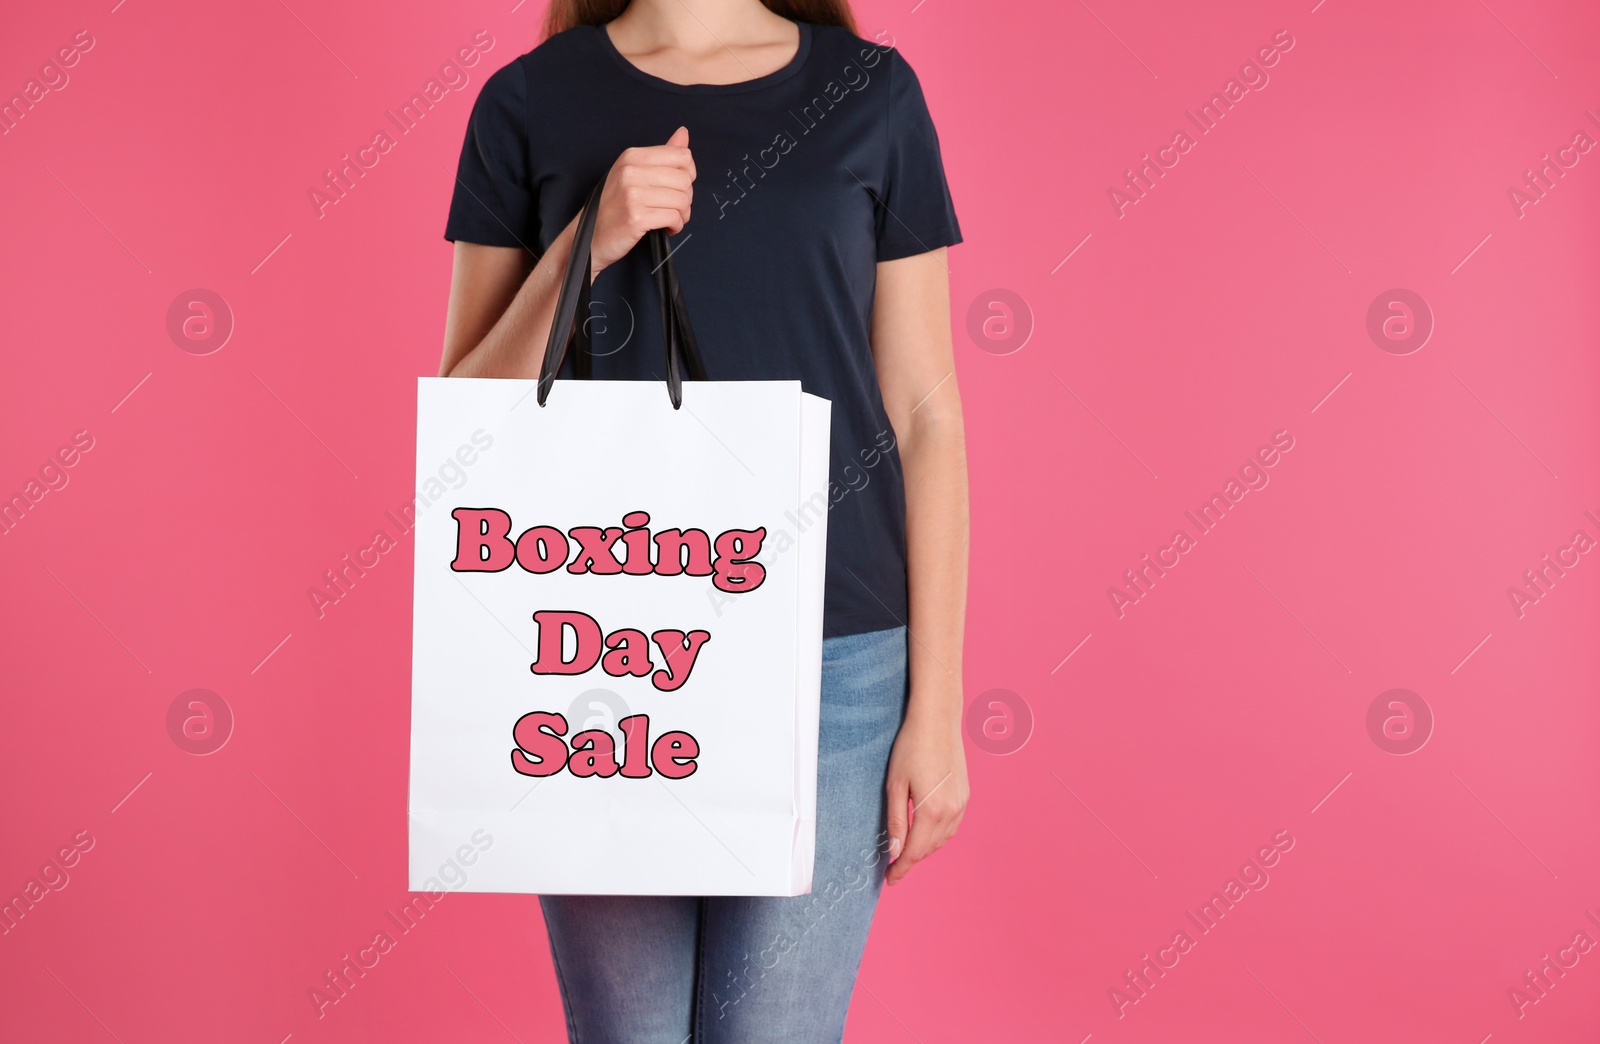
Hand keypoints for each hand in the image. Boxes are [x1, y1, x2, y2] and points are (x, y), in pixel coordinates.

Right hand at [590, 126, 694, 274]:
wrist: (591, 237)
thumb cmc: (615, 207)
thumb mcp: (634, 173)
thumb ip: (662, 155)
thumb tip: (683, 133)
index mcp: (632, 157)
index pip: (682, 156)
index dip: (688, 175)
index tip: (678, 188)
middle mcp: (631, 171)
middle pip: (685, 179)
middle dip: (686, 198)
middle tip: (674, 208)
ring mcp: (632, 194)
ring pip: (682, 200)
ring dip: (682, 214)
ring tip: (671, 219)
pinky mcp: (636, 217)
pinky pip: (674, 218)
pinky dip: (676, 226)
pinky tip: (667, 228)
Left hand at [884, 702, 968, 885]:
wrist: (937, 721)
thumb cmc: (911, 748)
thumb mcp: (895, 785)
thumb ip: (896, 821)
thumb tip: (895, 851)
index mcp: (931, 811)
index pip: (915, 852)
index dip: (901, 868)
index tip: (889, 879)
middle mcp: (951, 811)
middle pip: (929, 848)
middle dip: (911, 860)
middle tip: (893, 867)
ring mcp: (961, 803)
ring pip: (943, 839)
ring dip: (925, 849)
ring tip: (907, 852)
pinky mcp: (965, 795)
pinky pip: (952, 826)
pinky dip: (938, 836)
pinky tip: (925, 833)